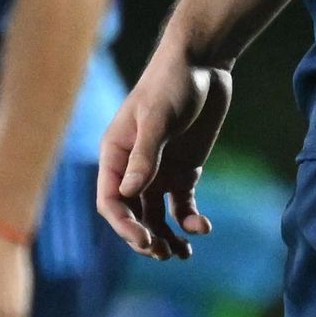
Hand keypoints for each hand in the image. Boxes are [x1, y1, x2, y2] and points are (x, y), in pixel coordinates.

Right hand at [96, 42, 232, 259]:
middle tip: (163, 253)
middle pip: (132, 215)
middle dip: (144, 238)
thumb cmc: (171, 83)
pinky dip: (188, 220)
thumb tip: (129, 194)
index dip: (123, 225)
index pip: (111, 201)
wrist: (203, 62)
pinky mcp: (184, 170)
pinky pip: (181, 205)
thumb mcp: (158, 117)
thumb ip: (145, 156)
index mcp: (115, 155)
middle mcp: (134, 168)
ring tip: (181, 255)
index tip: (144, 240)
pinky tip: (201, 228)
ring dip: (165, 238)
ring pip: (155, 217)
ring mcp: (159, 171)